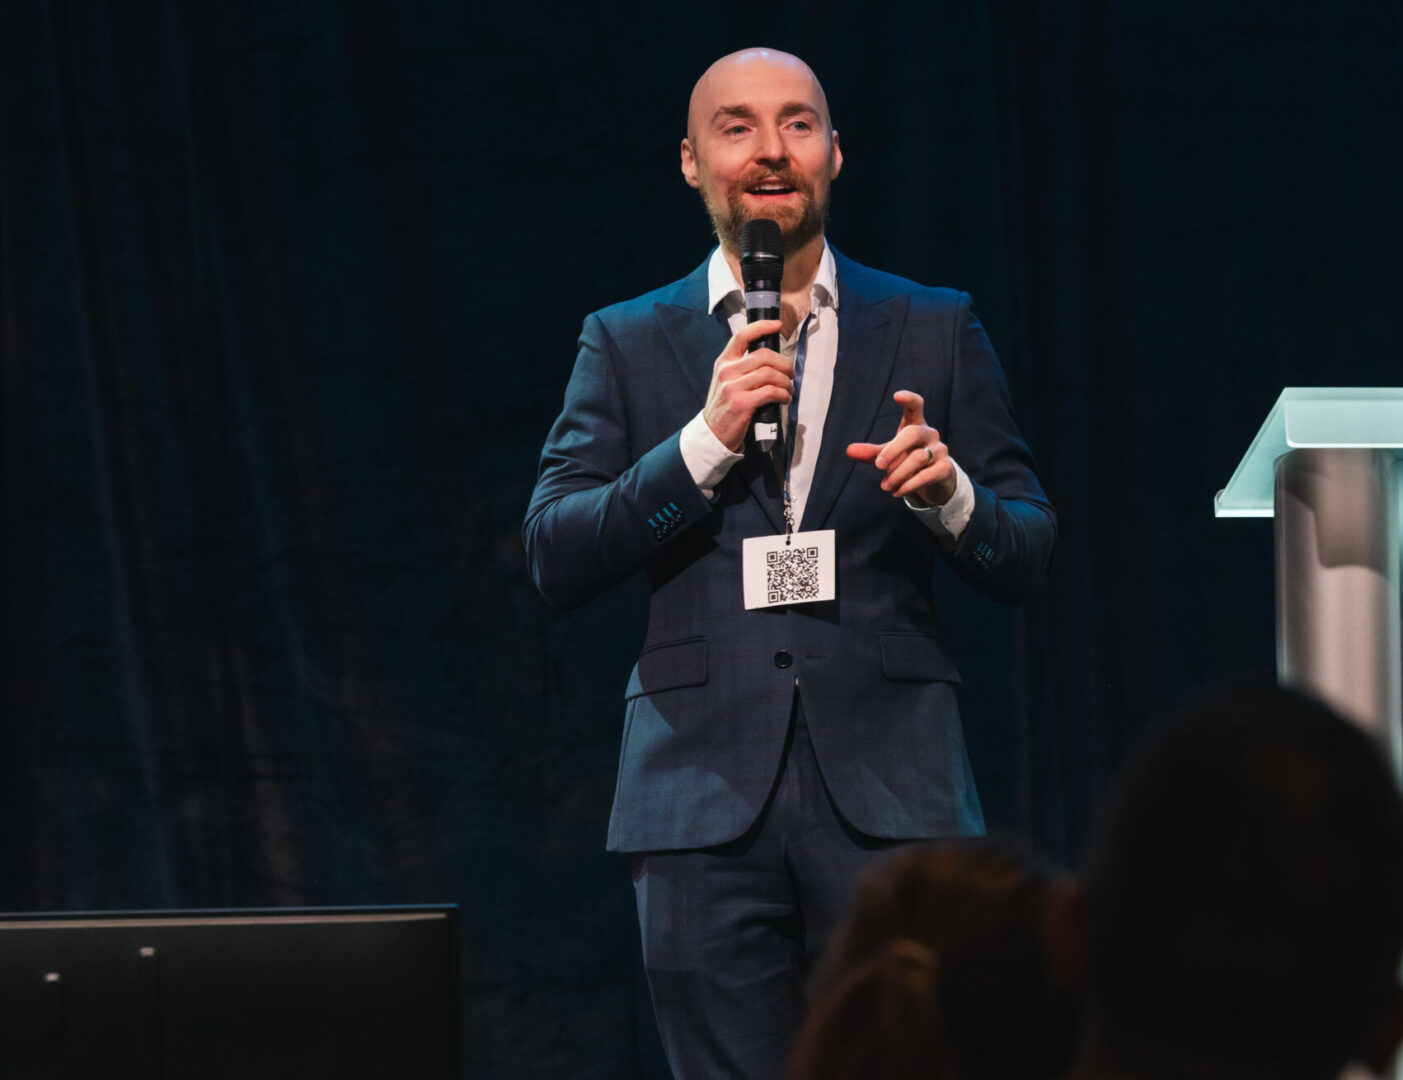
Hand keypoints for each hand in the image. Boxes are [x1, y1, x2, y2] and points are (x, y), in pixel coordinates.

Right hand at [702, 320, 791, 451]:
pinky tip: (785, 399)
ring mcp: (733, 387)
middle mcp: (727, 371)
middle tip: (790, 374)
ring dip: (786, 382)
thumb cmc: (725, 407)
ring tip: (789, 389)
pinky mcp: (742, 403)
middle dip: (784, 364)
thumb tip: (771, 360)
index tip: (777, 325)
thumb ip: (741, 368)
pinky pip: (771, 392)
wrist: (713, 433)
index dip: (762, 327)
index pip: (742, 336)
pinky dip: (784, 395)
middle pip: (764, 355)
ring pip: (770, 374)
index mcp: (723, 362)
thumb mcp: (726, 381)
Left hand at [846, 390, 957, 504]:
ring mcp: (940, 449)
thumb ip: (870, 453)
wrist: (933, 479)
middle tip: (878, 466)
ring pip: (918, 458)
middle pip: (911, 433)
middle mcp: (929, 433)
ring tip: (885, 486)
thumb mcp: (888, 455)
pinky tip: (897, 492)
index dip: (908, 399)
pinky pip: (926, 475)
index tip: (896, 396)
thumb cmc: (906, 460)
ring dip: (897, 474)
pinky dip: (909, 485)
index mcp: (915, 424)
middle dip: (892, 450)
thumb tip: (849, 450)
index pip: (916, 405)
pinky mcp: (946, 468)